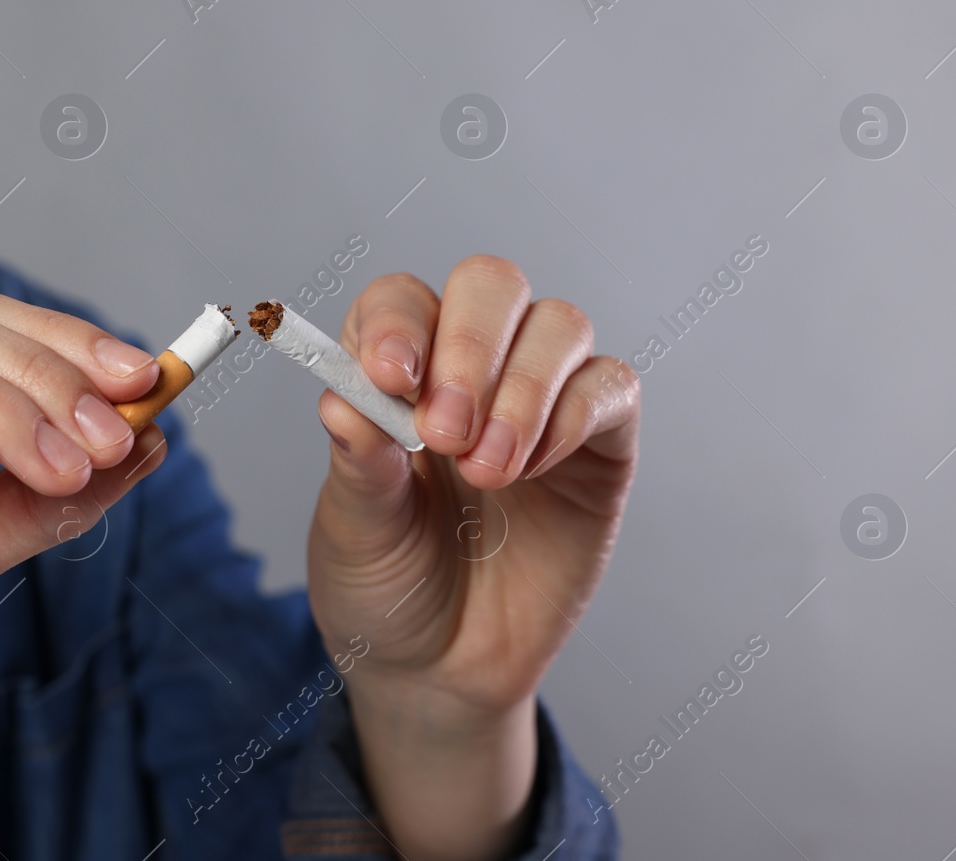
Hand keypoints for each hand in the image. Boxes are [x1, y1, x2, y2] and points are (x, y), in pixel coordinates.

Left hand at [306, 255, 639, 860]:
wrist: (441, 670)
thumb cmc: (387, 585)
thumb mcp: (354, 529)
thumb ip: (357, 461)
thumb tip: (345, 396)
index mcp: (400, 374)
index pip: (403, 300)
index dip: (398, 322)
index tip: (389, 375)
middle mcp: (474, 369)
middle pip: (491, 286)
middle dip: (469, 346)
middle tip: (442, 432)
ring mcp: (542, 400)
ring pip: (558, 325)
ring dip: (522, 390)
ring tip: (486, 471)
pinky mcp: (600, 445)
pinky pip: (609, 387)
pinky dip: (571, 414)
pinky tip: (532, 470)